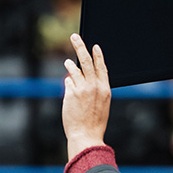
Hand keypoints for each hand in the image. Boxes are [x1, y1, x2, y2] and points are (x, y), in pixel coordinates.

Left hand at [63, 34, 111, 158]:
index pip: (102, 67)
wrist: (86, 136)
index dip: (98, 55)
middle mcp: (94, 87)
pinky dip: (68, 81)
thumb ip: (95, 90)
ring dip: (71, 63)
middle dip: (80, 47)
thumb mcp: (102, 104)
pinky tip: (69, 85)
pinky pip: (68, 81)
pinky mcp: (71, 93)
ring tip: (68, 61)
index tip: (95, 46)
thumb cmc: (94, 123)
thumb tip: (81, 77)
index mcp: (105, 89)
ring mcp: (82, 89)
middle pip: (87, 61)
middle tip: (74, 37)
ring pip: (75, 69)